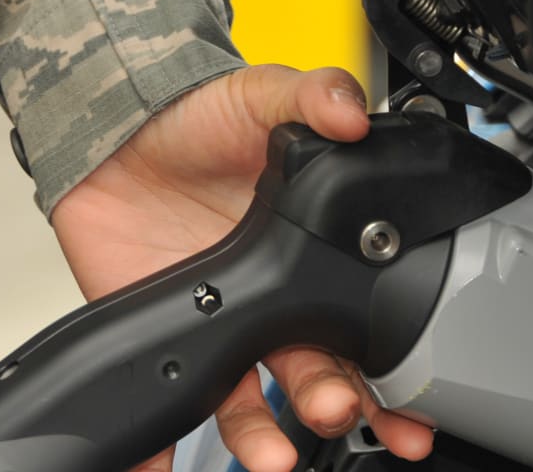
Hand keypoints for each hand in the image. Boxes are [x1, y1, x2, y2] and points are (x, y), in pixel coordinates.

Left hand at [50, 65, 434, 470]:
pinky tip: (165, 471)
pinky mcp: (169, 335)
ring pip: (254, 403)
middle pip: (322, 377)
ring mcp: (222, 325)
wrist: (118, 138)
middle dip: (343, 406)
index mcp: (311, 256)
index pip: (365, 324)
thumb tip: (351, 112)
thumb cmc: (198, 123)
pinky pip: (170, 403)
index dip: (394, 368)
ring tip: (274, 455)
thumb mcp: (259, 97)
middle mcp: (275, 303)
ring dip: (267, 438)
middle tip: (344, 412)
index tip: (414, 403)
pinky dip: (165, 449)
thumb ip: (309, 97)